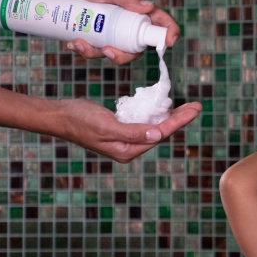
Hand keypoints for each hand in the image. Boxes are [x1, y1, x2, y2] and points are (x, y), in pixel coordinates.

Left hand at [56, 0, 179, 63]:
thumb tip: (149, 7)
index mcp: (137, 11)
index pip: (160, 23)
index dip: (169, 33)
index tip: (169, 43)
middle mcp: (127, 25)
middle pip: (136, 49)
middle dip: (122, 56)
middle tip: (107, 51)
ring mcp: (112, 34)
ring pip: (114, 53)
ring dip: (96, 53)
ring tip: (78, 42)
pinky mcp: (96, 39)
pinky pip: (94, 52)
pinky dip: (83, 50)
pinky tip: (72, 42)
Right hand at [58, 98, 200, 162]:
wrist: (59, 116)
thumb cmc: (79, 120)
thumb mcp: (106, 126)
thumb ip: (133, 132)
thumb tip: (158, 135)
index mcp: (127, 150)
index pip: (159, 134)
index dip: (178, 121)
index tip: (194, 110)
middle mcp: (129, 147)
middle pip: (160, 132)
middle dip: (179, 119)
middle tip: (196, 106)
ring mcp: (125, 139)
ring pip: (154, 127)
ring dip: (170, 116)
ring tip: (187, 107)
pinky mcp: (121, 130)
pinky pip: (143, 122)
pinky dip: (154, 114)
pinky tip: (163, 107)